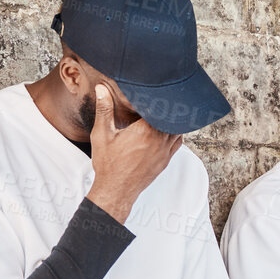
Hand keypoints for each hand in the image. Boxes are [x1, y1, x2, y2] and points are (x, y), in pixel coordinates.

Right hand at [84, 85, 182, 222]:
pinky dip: (176, 132)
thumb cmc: (108, 164)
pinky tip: (168, 127)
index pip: (160, 108)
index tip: (153, 89)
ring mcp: (165, 151)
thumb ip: (104, 110)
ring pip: (178, 129)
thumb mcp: (102, 134)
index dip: (158, 97)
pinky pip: (178, 142)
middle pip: (172, 117)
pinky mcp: (166, 160)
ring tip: (165, 111)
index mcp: (145, 131)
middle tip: (163, 95)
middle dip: (167, 106)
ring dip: (173, 120)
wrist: (116, 190)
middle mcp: (159, 140)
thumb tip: (101, 88)